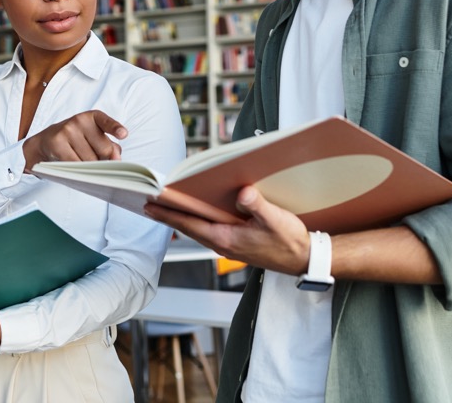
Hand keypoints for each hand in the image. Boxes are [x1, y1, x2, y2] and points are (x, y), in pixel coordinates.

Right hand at [23, 109, 127, 171]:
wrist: (46, 142)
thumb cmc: (76, 140)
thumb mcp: (94, 138)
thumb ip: (110, 146)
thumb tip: (116, 158)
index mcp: (93, 117)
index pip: (106, 122)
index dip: (116, 129)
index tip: (124, 134)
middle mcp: (80, 120)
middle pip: (104, 149)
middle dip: (103, 160)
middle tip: (93, 159)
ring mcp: (67, 130)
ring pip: (90, 160)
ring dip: (89, 167)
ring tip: (80, 160)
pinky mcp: (57, 143)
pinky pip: (75, 164)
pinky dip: (78, 171)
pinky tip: (74, 169)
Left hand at [145, 185, 310, 275]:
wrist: (303, 259)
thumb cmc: (290, 242)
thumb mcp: (276, 220)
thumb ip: (257, 205)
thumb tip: (243, 192)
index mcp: (227, 239)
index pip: (190, 224)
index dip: (169, 214)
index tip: (150, 205)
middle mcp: (223, 244)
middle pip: (189, 227)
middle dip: (168, 215)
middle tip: (148, 203)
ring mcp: (229, 245)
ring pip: (198, 229)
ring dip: (182, 218)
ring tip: (166, 206)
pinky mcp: (236, 243)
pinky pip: (210, 230)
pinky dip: (197, 221)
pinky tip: (197, 213)